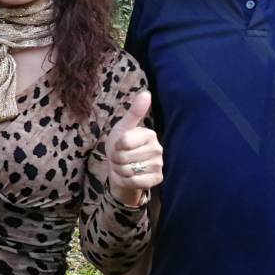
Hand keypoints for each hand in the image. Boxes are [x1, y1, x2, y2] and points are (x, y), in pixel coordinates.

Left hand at [105, 91, 162, 207]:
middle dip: (116, 159)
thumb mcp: (123, 128)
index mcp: (149, 134)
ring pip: (128, 170)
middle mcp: (158, 149)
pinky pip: (135, 182)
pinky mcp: (157, 179)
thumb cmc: (121, 146)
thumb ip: (134, 112)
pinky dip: (126, 181)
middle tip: (120, 158)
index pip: (123, 142)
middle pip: (124, 157)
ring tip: (124, 166)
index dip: (115, 146)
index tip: (118, 146)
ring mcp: (159, 165)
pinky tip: (129, 177)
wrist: (121, 169)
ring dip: (120, 170)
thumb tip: (146, 93)